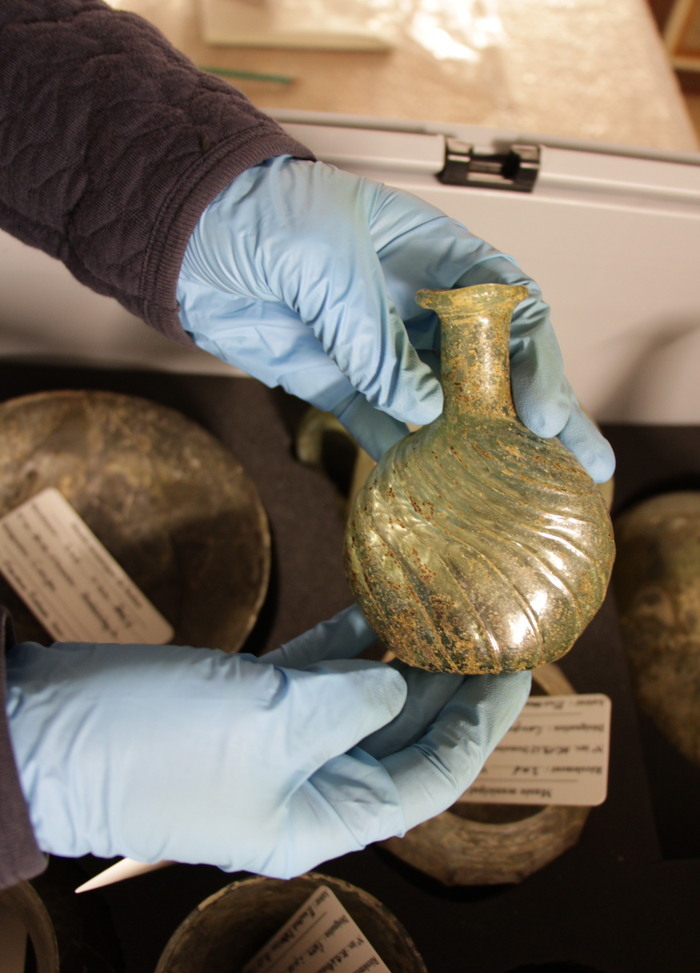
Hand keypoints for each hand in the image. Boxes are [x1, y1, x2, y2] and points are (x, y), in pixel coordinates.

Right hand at [6, 607, 528, 877]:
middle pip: (405, 737)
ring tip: (452, 614)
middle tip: (496, 635)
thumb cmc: (156, 745)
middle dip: (452, 690)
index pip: (430, 778)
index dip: (481, 727)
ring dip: (406, 660)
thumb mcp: (271, 722)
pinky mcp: (248, 704)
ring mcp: (278, 743)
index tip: (519, 673)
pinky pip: (320, 674)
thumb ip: (352, 701)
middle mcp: (308, 788)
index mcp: (322, 819)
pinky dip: (351, 643)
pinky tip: (382, 606)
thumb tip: (398, 681)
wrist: (49, 734)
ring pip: (365, 701)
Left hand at [177, 155, 613, 481]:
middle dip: (538, 412)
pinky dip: (411, 457)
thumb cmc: (265, 217)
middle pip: (493, 364)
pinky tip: (443, 492)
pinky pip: (385, 428)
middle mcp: (417, 306)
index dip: (535, 357)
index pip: (508, 305)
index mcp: (433, 255)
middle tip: (581, 464)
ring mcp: (380, 348)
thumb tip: (427, 412)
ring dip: (484, 448)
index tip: (542, 408)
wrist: (189, 237)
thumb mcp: (332, 268)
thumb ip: (379, 343)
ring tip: (525, 494)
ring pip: (447, 404)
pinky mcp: (341, 385)